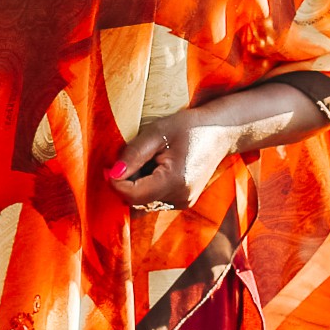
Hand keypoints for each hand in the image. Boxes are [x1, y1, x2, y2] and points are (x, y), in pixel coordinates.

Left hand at [105, 108, 238, 211]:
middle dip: (126, 183)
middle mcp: (180, 198)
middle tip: (131, 158)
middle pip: (137, 201)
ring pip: (144, 202)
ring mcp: (184, 202)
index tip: (109, 166)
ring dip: (137, 185)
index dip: (115, 183)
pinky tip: (157, 167)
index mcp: (174, 182)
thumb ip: (133, 154)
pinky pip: (155, 199)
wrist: (221, 132)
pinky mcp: (184, 201)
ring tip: (149, 160)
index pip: (132, 195)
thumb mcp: (157, 133)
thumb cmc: (189, 127)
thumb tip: (112, 174)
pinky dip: (149, 186)